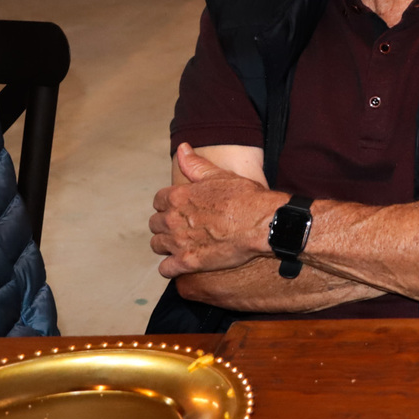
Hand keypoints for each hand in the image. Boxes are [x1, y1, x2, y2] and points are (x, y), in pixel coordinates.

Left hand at [150, 144, 286, 278]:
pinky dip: (171, 267)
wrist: (264, 224)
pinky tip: (182, 263)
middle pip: (154, 223)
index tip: (180, 208)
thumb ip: (195, 164)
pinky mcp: (188, 262)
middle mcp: (173, 219)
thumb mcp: (221, 175)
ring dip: (166, 245)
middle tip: (183, 227)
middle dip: (166, 225)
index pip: (158, 201)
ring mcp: (179, 242)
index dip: (168, 204)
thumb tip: (182, 149)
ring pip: (157, 245)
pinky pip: (166, 269)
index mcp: (178, 197)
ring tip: (182, 244)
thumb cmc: (246, 198)